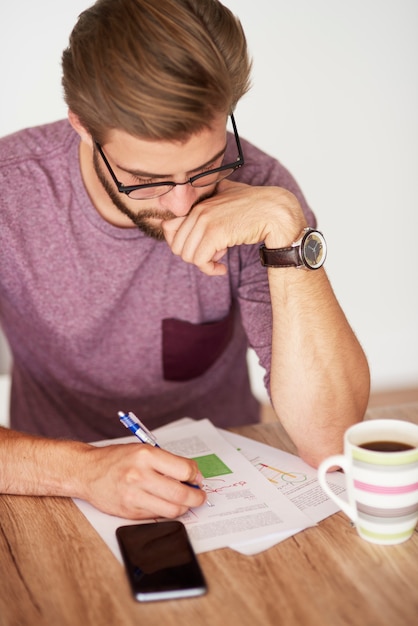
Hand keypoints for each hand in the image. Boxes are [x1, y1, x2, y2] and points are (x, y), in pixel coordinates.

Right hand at [81, 443, 205, 518]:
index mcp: (145, 455)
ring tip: (185, 501)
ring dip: (184, 507)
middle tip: (199, 495)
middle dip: (197, 497)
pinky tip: (165, 503)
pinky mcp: (129, 512)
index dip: (196, 475)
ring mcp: (134, 496)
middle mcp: (139, 475)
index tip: (197, 478)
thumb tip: (192, 476)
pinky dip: (166, 511)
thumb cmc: (116, 459)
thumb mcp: (142, 449)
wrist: (87, 471)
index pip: (184, 469)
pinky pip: (157, 516)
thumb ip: (166, 462)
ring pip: (172, 509)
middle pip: (181, 493)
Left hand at [162, 180, 306, 275]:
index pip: (168, 229)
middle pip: (177, 246)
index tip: (200, 248)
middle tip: (213, 255)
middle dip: (193, 255)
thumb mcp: (227, 196)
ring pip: (187, 255)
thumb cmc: (255, 205)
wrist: (276, 210)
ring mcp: (205, 221)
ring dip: (203, 263)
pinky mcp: (215, 234)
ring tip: (220, 258)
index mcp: (198, 204)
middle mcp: (198, 211)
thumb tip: (192, 208)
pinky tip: (222, 268)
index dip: (182, 244)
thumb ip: (210, 198)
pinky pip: (200, 261)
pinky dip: (210, 269)